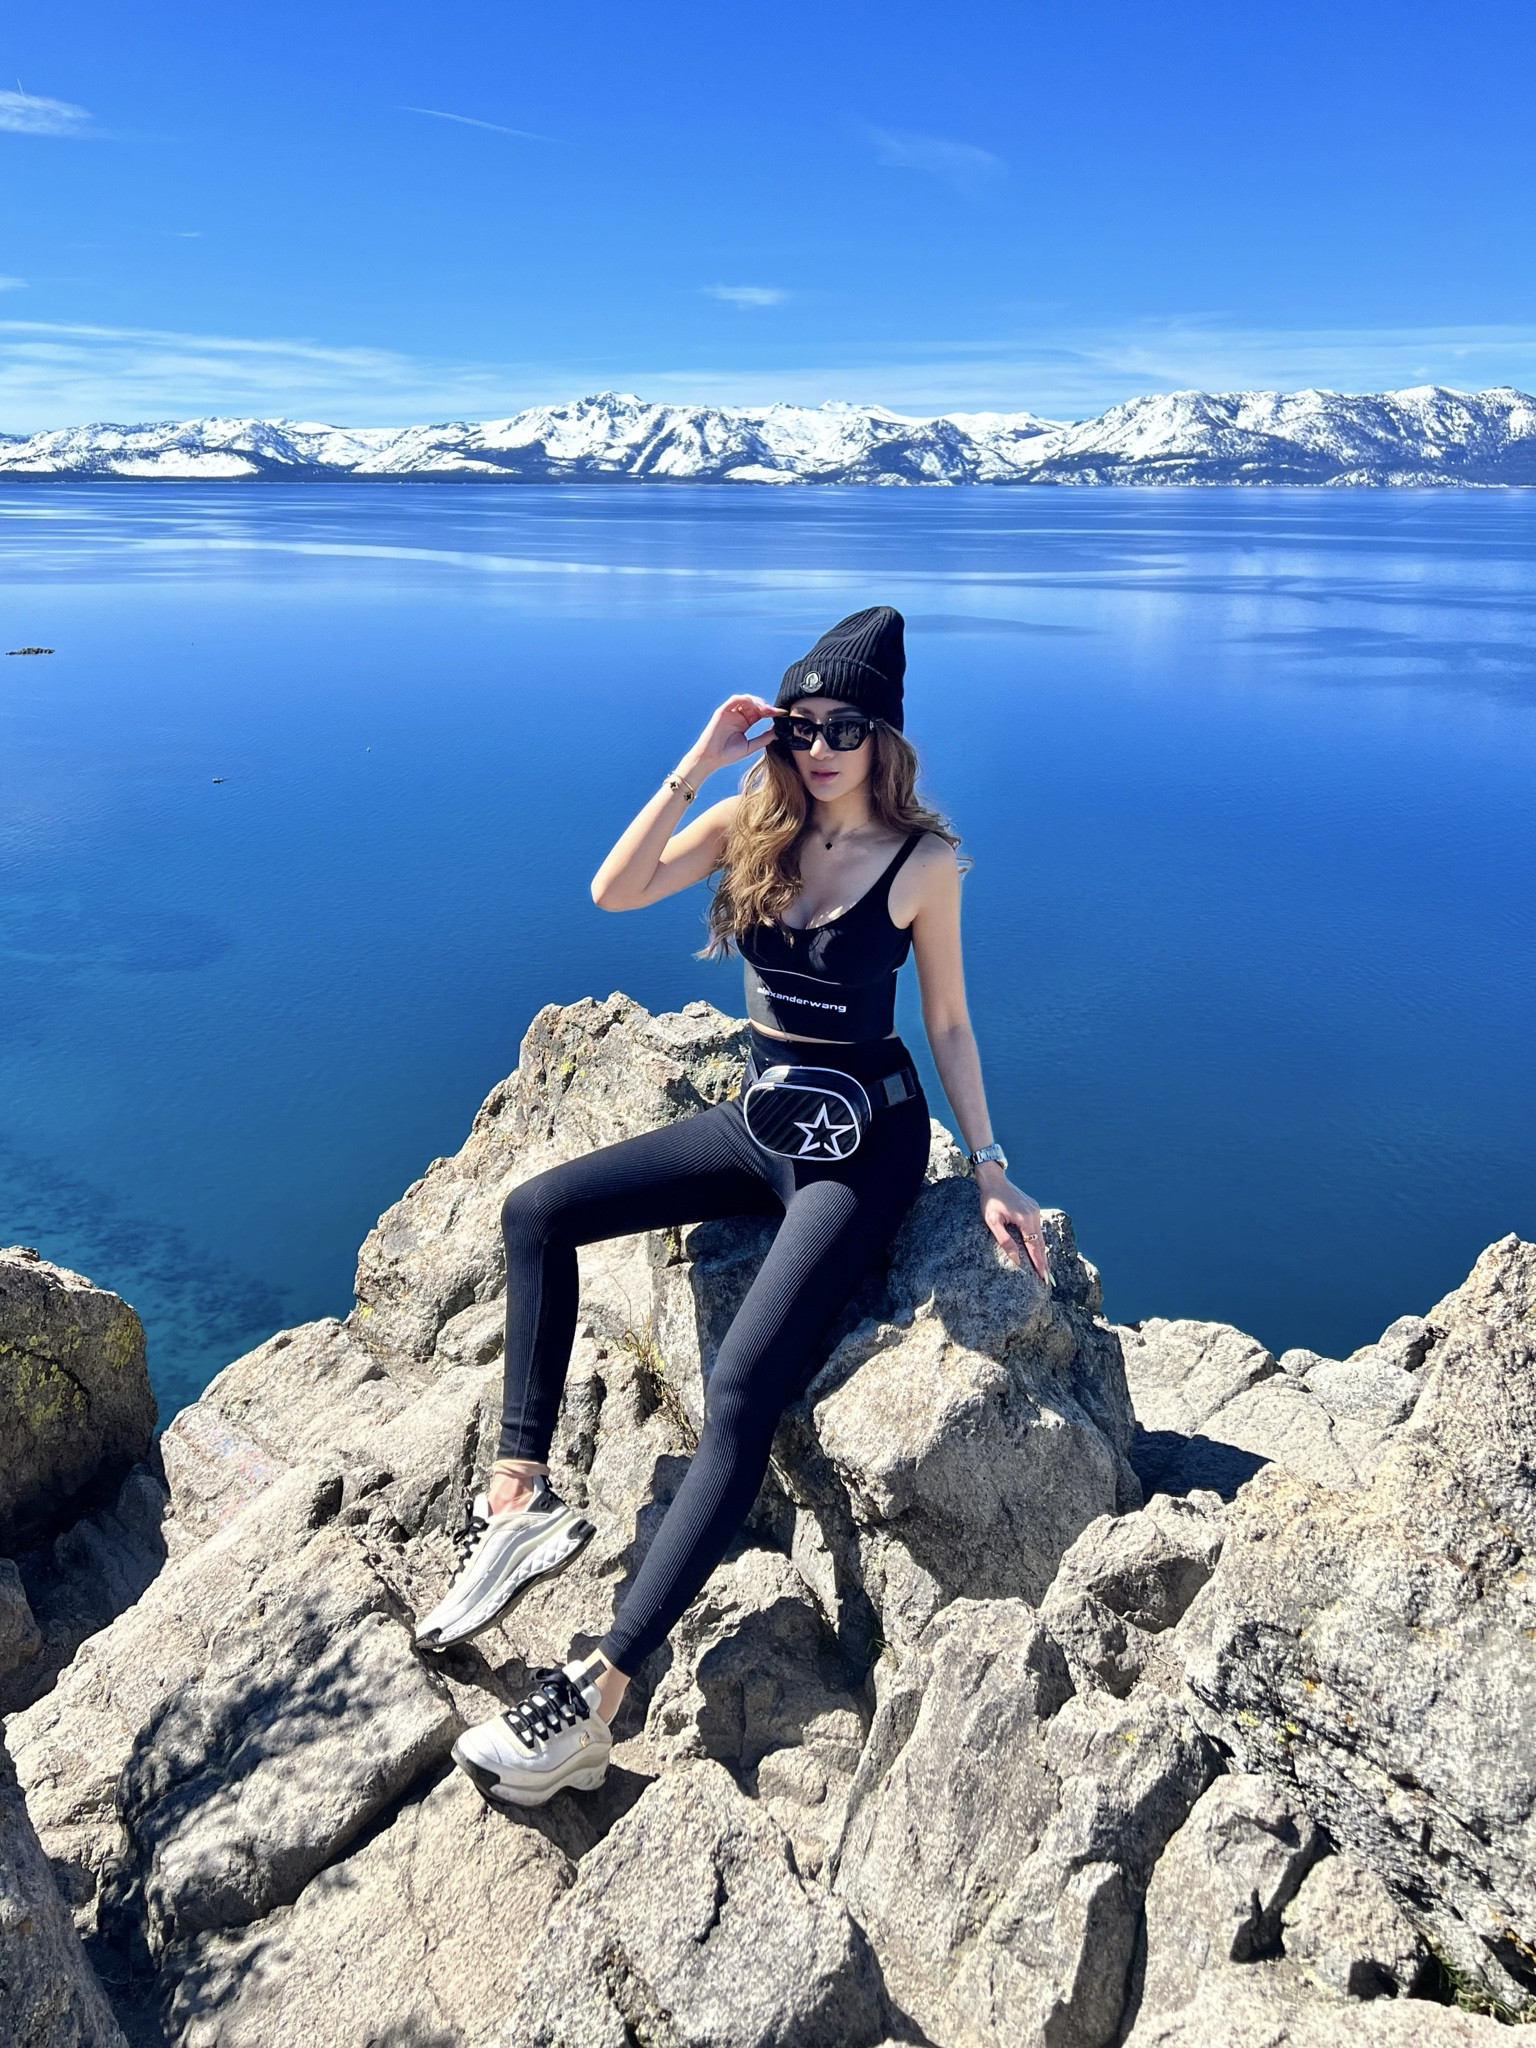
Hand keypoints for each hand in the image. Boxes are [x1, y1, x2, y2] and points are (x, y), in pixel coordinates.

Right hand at [686, 694, 778, 778]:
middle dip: (766, 706)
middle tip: (775, 711)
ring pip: (746, 699)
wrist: (711, 759)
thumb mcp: (750, 746)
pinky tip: (754, 706)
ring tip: (765, 709)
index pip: (760, 713)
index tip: (782, 714)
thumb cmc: (728, 754)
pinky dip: (745, 700)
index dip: (771, 712)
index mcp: (745, 723)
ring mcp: (730, 712)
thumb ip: (763, 738)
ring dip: (757, 701)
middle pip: (755, 704)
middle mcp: (738, 715)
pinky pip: (734, 700)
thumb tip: (778, 731)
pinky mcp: (722, 711)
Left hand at [978, 1168, 1050, 1283]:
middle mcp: (1034, 1214)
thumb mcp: (992, 1222)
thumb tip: (1016, 1259)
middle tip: (1048, 1280)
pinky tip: (1037, 1250)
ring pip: (1040, 1236)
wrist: (994, 1179)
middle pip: (1041, 1243)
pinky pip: (1037, 1228)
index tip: (1044, 1277)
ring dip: (1041, 1252)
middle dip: (1044, 1262)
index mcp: (1025, 1219)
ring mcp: (1035, 1210)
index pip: (1034, 1247)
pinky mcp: (1033, 1208)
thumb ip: (1004, 1240)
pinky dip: (1038, 1240)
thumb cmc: (990, 1201)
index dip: (1039, 1263)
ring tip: (1044, 1269)